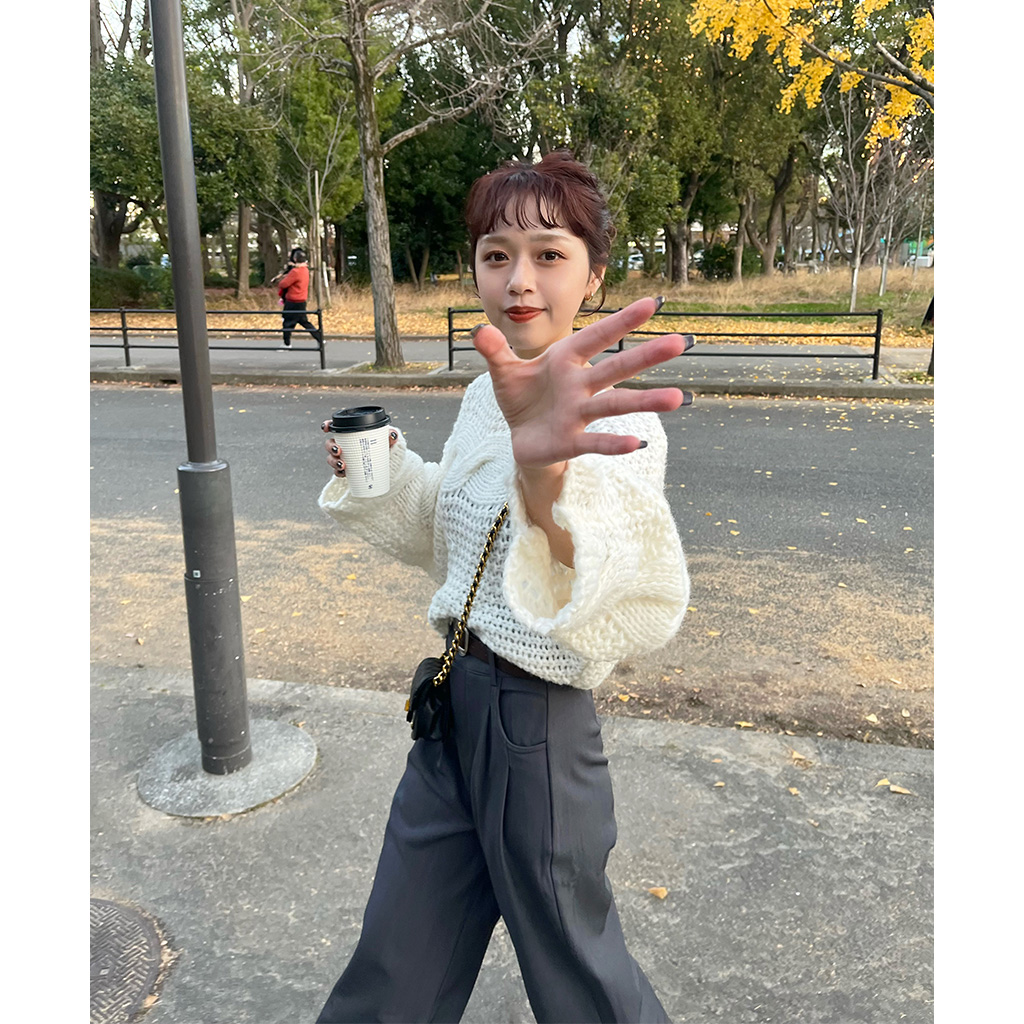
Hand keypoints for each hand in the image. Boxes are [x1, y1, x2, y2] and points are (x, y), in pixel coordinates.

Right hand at [322, 423, 398, 476]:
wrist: (387, 463)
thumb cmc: (384, 446)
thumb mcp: (387, 440)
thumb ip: (390, 435)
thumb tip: (392, 435)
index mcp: (350, 433)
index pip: (335, 427)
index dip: (327, 425)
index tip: (326, 428)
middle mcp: (343, 445)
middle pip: (329, 443)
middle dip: (330, 447)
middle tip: (338, 451)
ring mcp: (343, 458)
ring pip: (331, 458)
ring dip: (333, 461)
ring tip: (342, 465)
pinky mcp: (346, 470)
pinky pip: (337, 472)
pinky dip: (338, 473)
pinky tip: (343, 474)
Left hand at [471, 297, 693, 468]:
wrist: (519, 438)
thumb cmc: (521, 398)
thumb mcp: (503, 372)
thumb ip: (495, 350)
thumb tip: (479, 330)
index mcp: (565, 360)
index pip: (597, 336)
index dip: (622, 321)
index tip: (653, 303)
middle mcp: (579, 384)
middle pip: (616, 368)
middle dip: (648, 356)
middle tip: (682, 342)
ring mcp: (579, 413)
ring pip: (615, 405)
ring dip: (645, 401)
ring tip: (677, 399)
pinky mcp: (571, 440)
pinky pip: (595, 441)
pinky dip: (613, 443)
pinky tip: (637, 443)